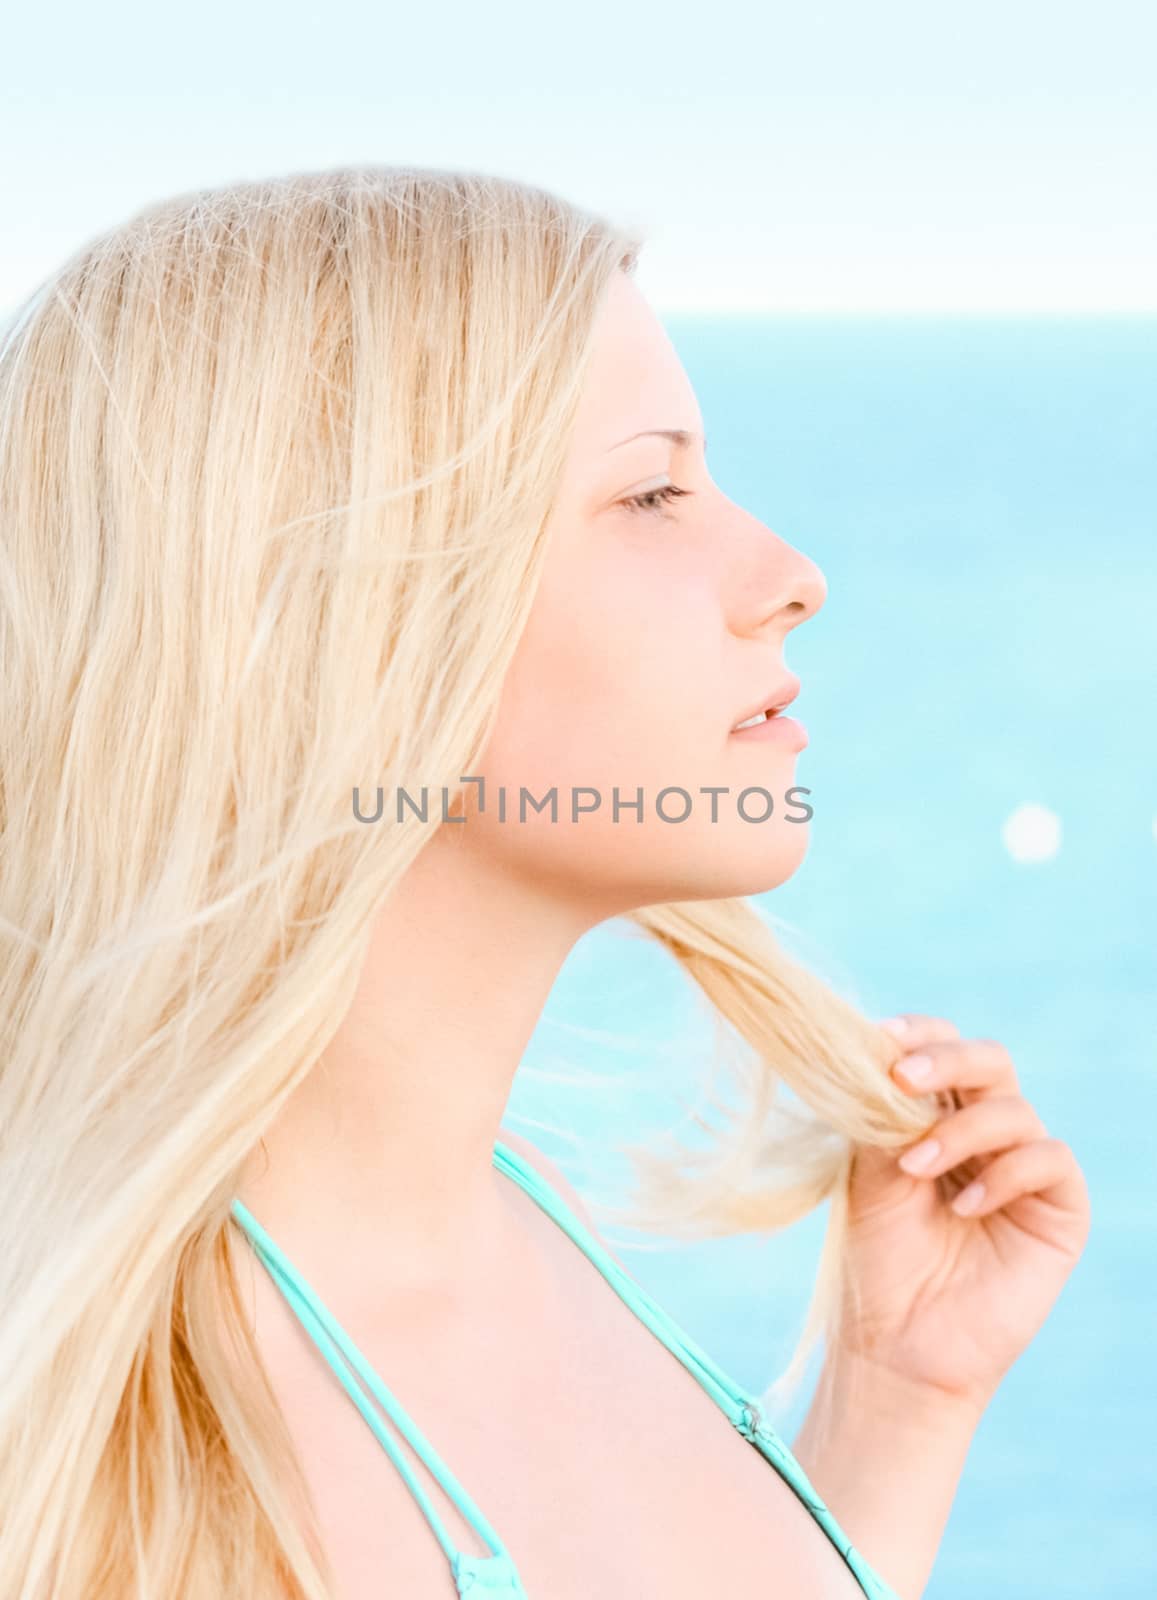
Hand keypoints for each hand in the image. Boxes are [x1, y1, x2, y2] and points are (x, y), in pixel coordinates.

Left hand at [835, 1013, 1091, 1416]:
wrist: (897, 1342)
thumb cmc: (879, 1255)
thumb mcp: (868, 1171)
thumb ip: (883, 1114)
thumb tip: (882, 1055)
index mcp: (937, 1112)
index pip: (941, 1048)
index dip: (919, 1033)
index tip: (880, 1037)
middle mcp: (986, 1131)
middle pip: (989, 1060)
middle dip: (946, 1059)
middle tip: (901, 1078)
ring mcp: (1025, 1167)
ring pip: (1014, 1109)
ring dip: (961, 1129)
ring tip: (915, 1168)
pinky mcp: (1060, 1209)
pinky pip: (1048, 1159)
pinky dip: (1003, 1173)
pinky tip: (964, 1206)